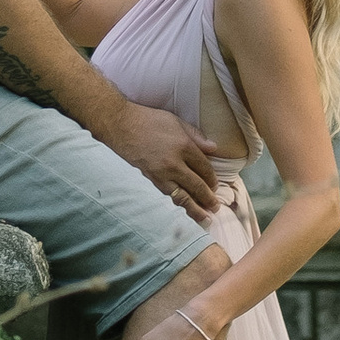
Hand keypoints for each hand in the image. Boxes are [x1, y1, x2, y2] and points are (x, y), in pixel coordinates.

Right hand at [106, 103, 223, 219]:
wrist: (123, 126)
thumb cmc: (150, 120)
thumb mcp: (176, 121)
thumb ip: (196, 136)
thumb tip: (214, 148)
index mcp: (184, 145)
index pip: (205, 168)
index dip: (212, 178)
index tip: (215, 184)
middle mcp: (175, 163)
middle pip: (197, 185)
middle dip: (208, 198)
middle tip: (216, 206)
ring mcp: (163, 174)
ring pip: (184, 196)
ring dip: (196, 209)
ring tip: (206, 218)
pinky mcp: (153, 180)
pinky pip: (170, 195)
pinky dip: (180, 203)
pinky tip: (186, 208)